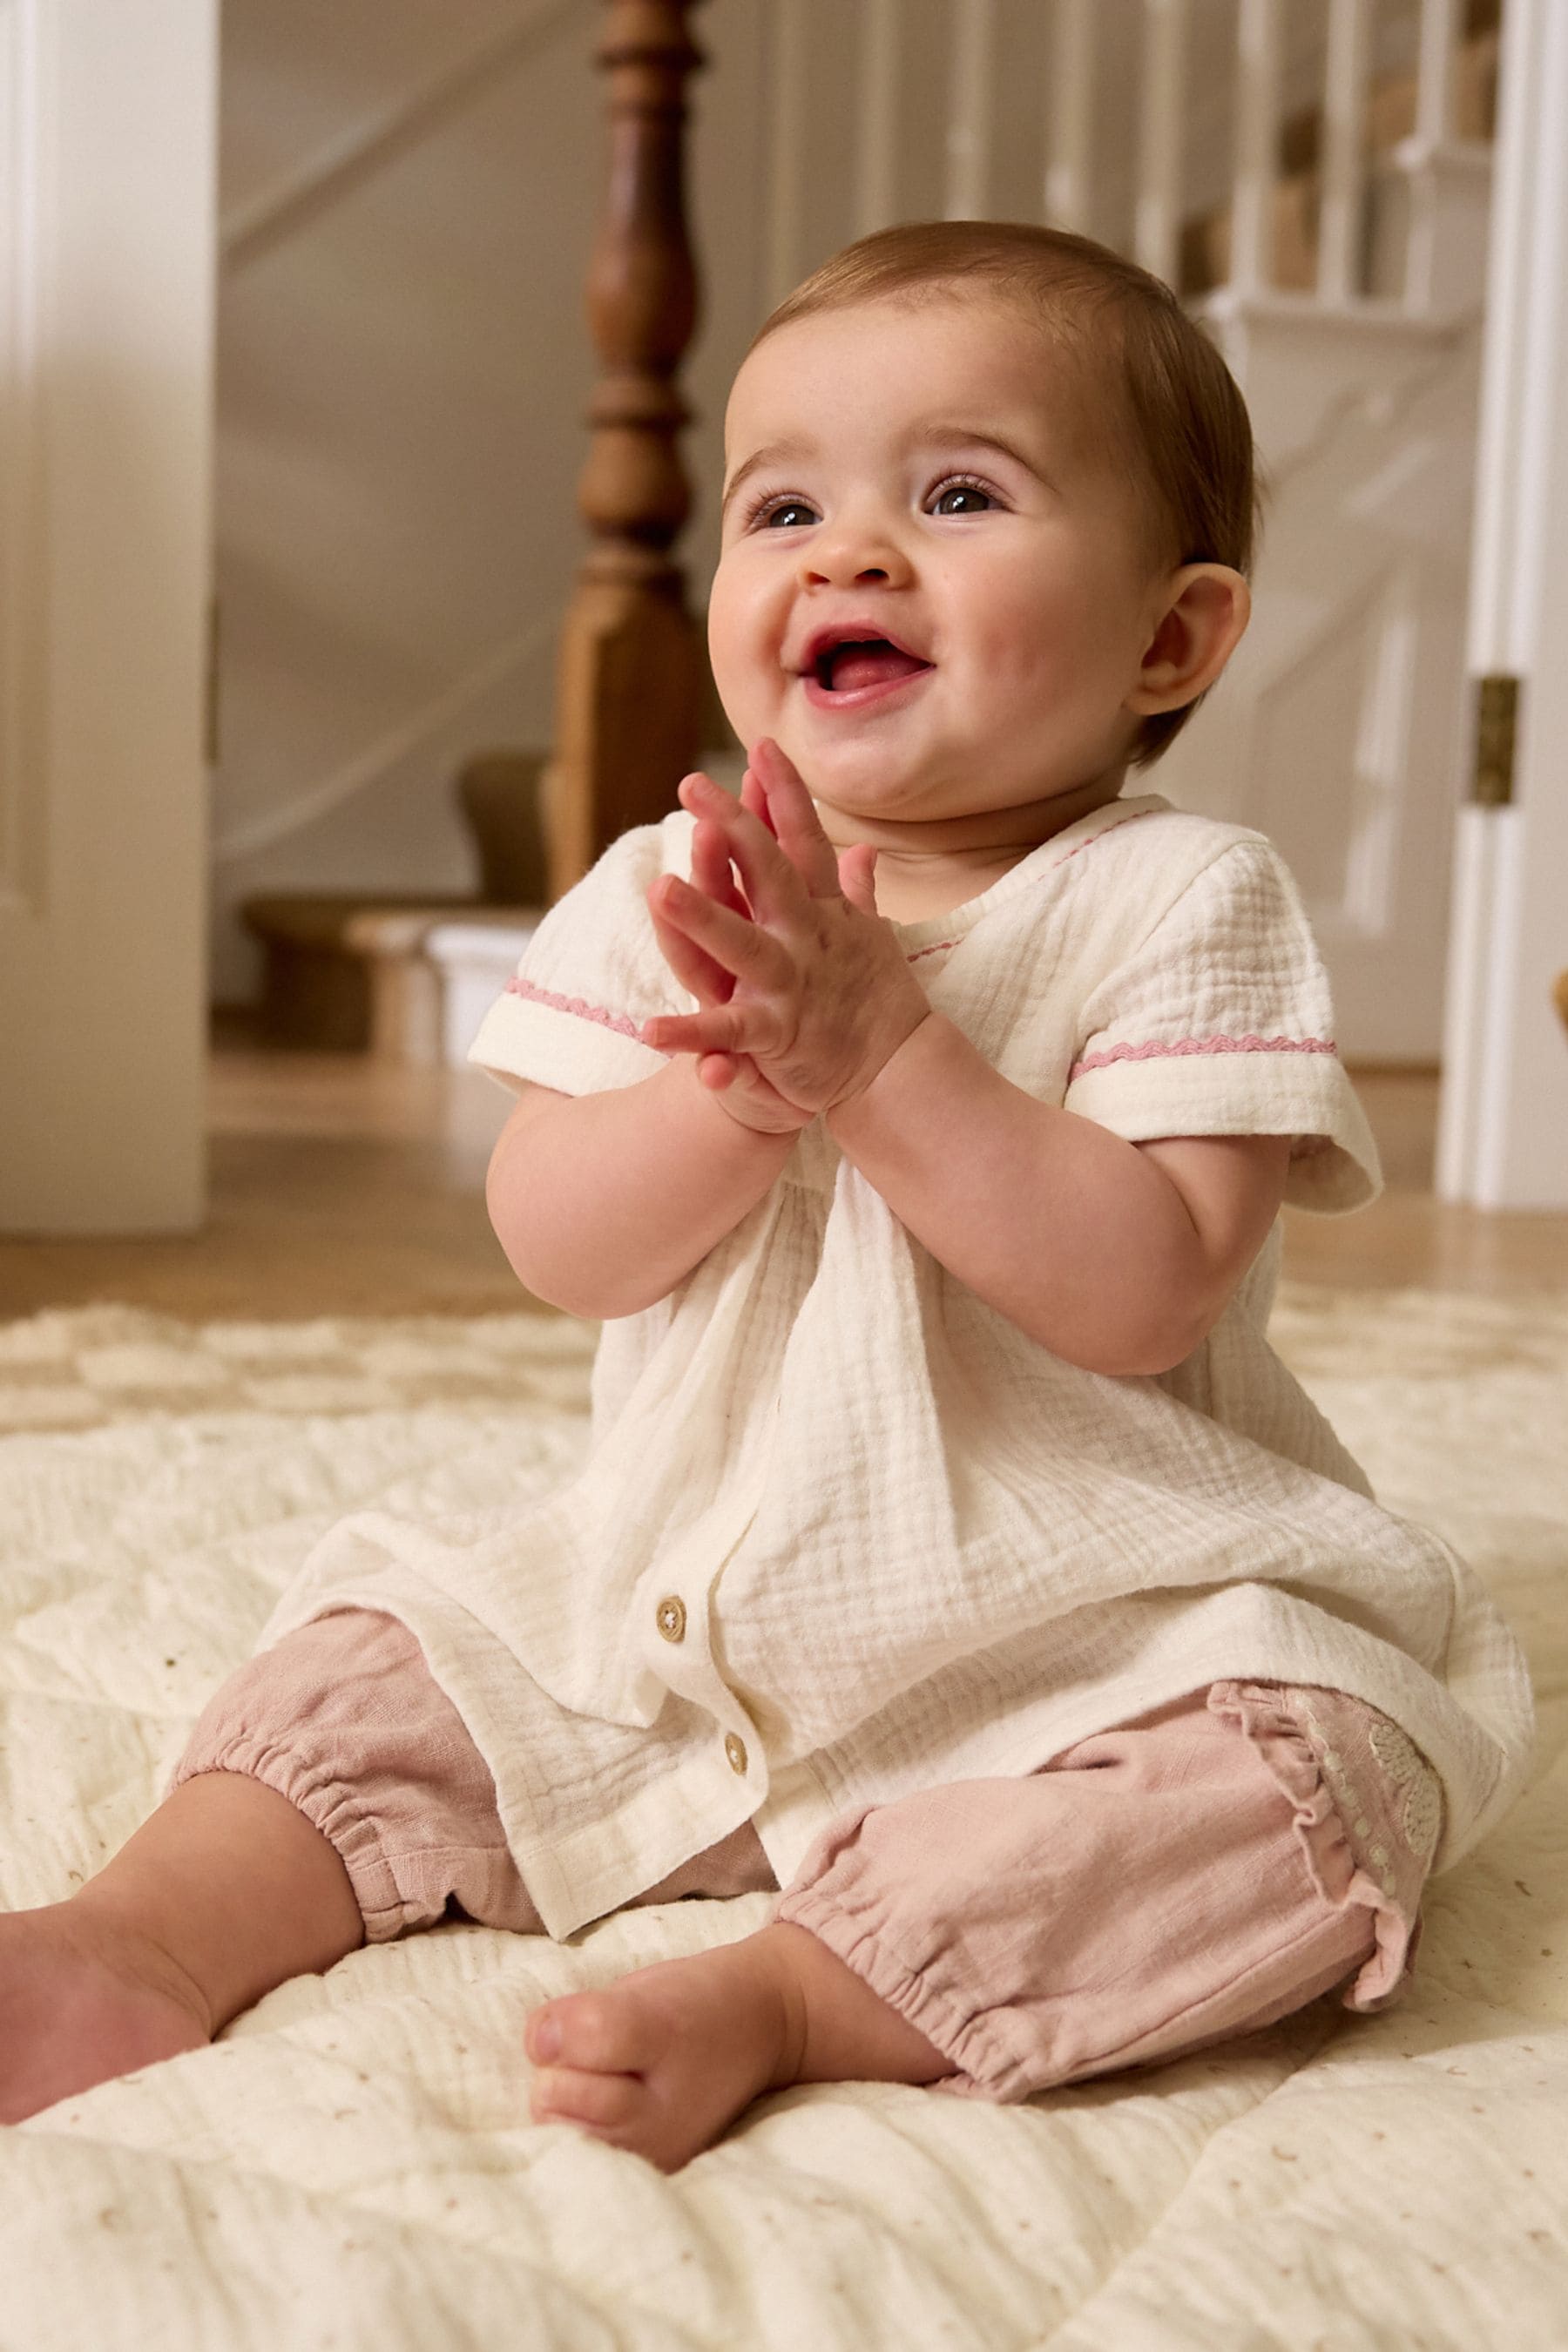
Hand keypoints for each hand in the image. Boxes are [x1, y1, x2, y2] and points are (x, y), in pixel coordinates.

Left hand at [641, 737, 932, 1122]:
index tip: (762, 747)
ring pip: (740, 944)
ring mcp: (790, 985)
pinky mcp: (776, 1034)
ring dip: (701, 916)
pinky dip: (690, 1035)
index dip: (785, 795)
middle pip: (768, 874)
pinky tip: (649, 1028)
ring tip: (659, 887)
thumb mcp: (869, 938)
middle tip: (693, 785)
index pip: (805, 842)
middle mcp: (807, 939)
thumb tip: (863, 849)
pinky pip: (727, 1032)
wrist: (899, 1070)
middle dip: (732, 827)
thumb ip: (855, 892)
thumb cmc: (878, 1000)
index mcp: (824, 912)